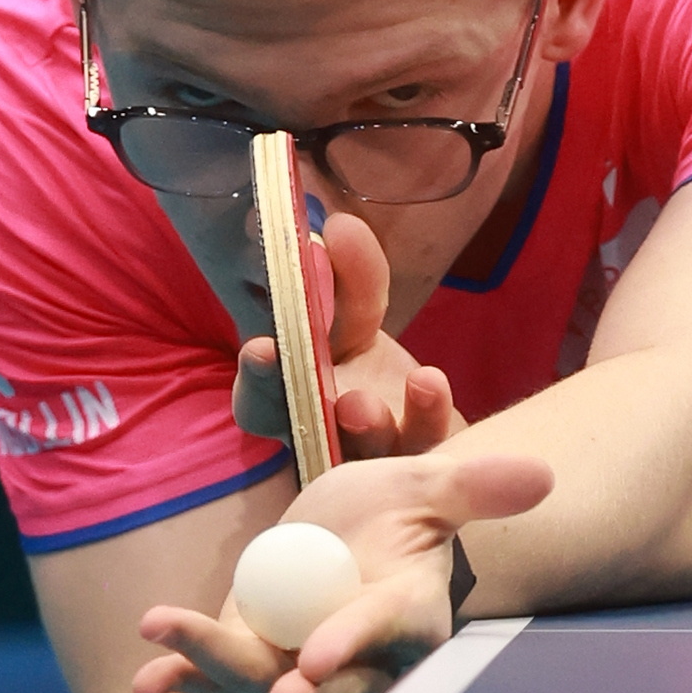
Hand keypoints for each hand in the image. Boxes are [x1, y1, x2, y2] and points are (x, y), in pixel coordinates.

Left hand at [135, 438, 552, 692]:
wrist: (353, 530)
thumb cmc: (400, 508)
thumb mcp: (431, 486)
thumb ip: (476, 484)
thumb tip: (544, 474)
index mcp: (405, 615)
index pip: (380, 632)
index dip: (351, 644)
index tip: (316, 661)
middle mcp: (355, 655)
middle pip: (323, 678)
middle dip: (294, 689)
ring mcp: (300, 661)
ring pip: (259, 674)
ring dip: (211, 660)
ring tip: (163, 628)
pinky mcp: (259, 654)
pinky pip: (220, 671)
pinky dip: (185, 673)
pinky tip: (149, 682)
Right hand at [227, 204, 457, 466]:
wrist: (420, 403)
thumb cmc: (361, 348)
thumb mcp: (354, 307)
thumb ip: (349, 275)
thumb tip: (341, 228)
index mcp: (288, 402)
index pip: (261, 399)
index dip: (260, 379)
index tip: (264, 350)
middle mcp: (324, 439)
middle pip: (314, 438)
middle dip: (326, 416)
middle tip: (349, 402)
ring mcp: (370, 458)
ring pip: (370, 453)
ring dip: (381, 427)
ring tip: (410, 386)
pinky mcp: (418, 464)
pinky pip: (423, 447)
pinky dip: (429, 413)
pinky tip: (430, 383)